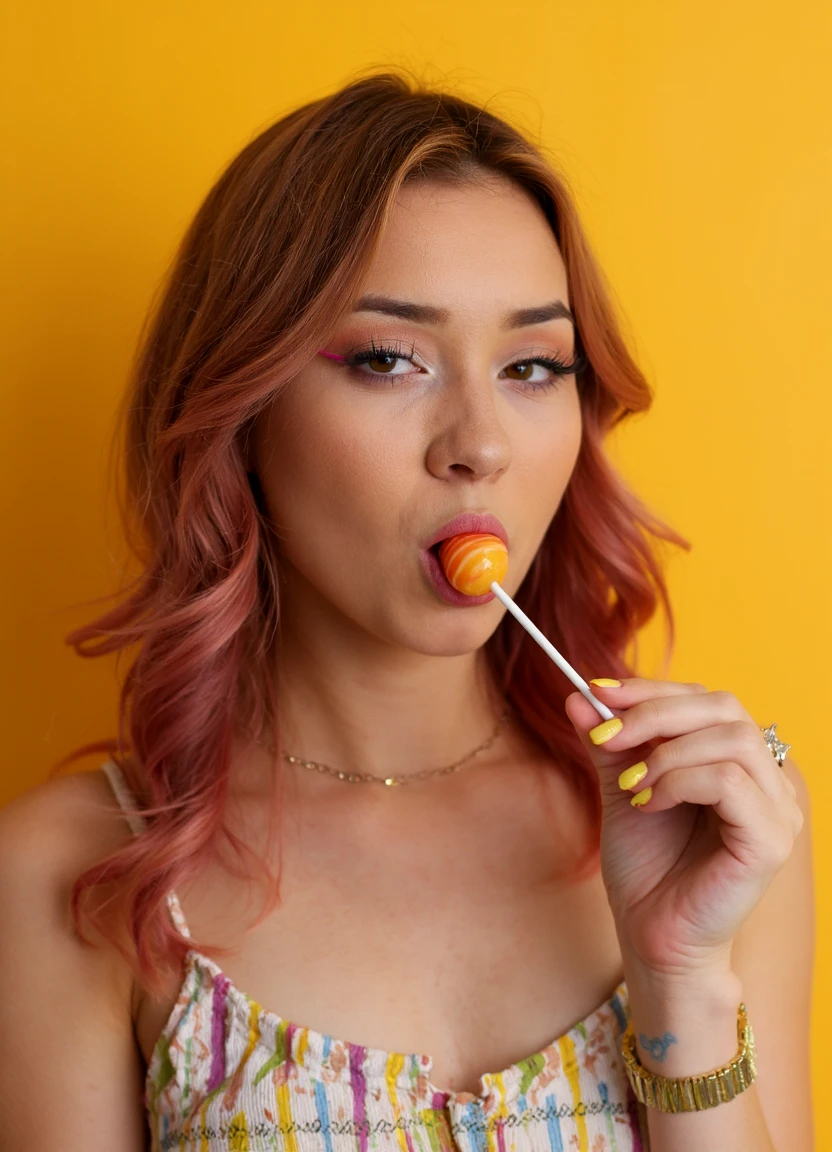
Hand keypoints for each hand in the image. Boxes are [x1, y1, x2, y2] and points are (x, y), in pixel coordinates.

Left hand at [564, 677, 802, 981]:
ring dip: (667, 752)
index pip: (707, 698)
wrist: (651, 935)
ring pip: (732, 739)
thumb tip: (578, 694)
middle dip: (656, 711)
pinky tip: (649, 804)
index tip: (596, 692)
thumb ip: (609, 742)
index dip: (652, 689)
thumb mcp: (621, 787)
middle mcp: (767, 779)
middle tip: (605, 735)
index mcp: (737, 760)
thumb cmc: (645, 865)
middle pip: (725, 708)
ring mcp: (777, 810)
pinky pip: (731, 783)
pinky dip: (681, 782)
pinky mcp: (770, 841)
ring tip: (630, 786)